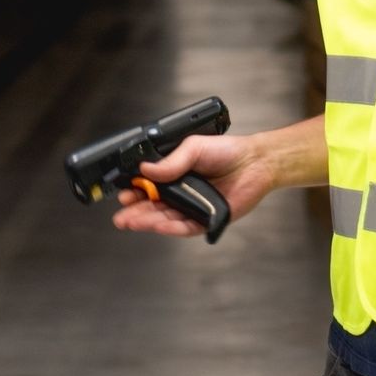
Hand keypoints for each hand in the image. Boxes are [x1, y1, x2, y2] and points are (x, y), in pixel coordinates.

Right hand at [110, 134, 274, 238]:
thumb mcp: (193, 148)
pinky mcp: (206, 219)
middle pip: (154, 206)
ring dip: (148, 221)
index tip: (123, 194)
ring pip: (166, 218)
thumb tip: (145, 169)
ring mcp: (193, 207)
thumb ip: (171, 162)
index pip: (149, 186)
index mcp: (176, 174)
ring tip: (132, 222)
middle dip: (136, 212)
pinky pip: (186, 227)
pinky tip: (159, 226)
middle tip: (121, 217)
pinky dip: (172, 228)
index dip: (135, 192)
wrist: (254, 162)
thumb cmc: (227, 151)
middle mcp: (182, 192)